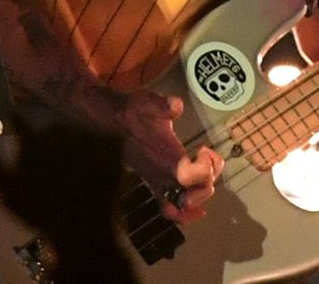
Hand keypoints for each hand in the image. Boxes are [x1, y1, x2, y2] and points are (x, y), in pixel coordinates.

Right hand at [112, 92, 222, 220]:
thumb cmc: (133, 114)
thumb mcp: (149, 104)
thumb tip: (175, 105)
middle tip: (205, 160)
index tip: (202, 150)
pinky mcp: (158, 184)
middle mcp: (164, 176)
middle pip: (193, 197)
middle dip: (206, 182)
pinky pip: (172, 209)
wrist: (112, 121)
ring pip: (184, 207)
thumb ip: (164, 106)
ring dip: (201, 195)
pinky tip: (198, 210)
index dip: (204, 167)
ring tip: (205, 172)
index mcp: (165, 159)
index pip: (188, 176)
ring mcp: (160, 183)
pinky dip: (186, 214)